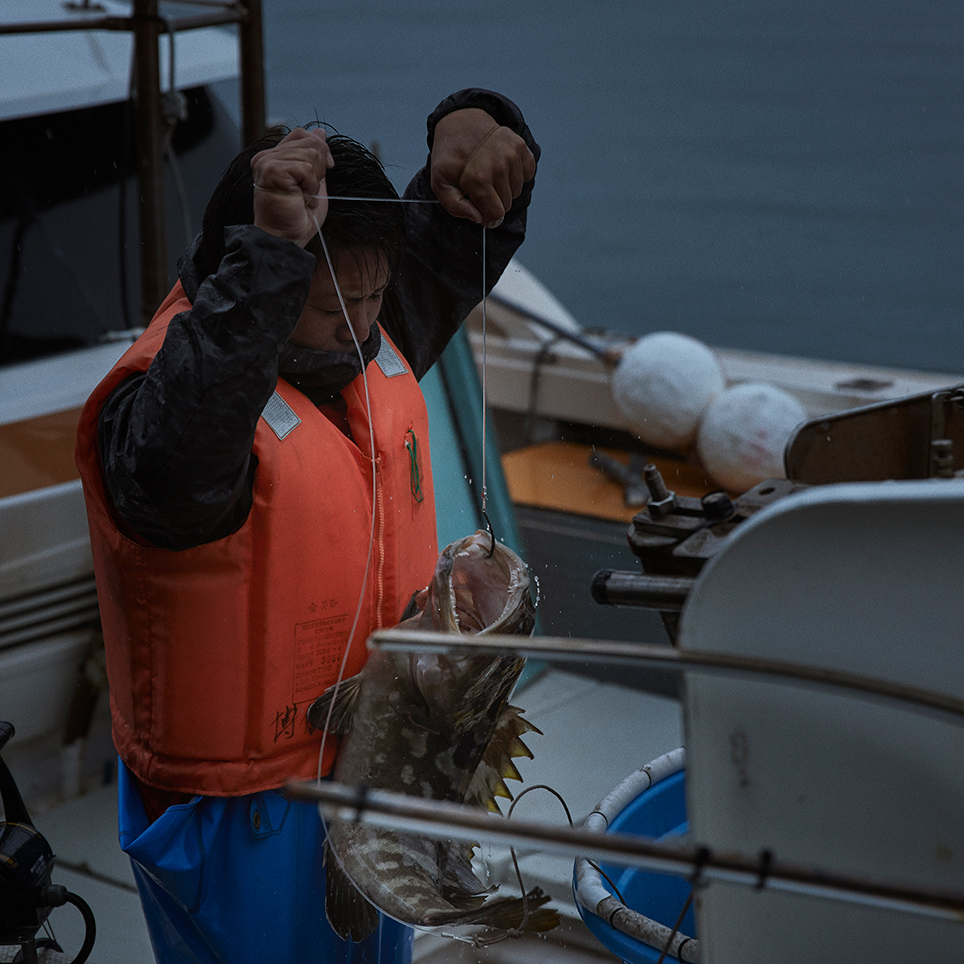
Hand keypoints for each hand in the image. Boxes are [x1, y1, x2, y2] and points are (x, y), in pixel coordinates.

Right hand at [251, 127, 333, 246]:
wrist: (287, 239)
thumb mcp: (314, 182)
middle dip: (320, 168)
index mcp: (276, 157)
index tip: (326, 170)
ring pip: (310, 153)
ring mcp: (267, 162)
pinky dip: (310, 186)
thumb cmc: (297, 218)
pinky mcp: (271, 170)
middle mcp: (268, 156)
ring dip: (314, 180)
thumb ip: (315, 158)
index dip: (320, 148)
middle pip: (310, 141)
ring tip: (302, 197)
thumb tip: (320, 132)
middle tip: (307, 191)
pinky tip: (300, 198)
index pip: (302, 134)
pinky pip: (305, 168)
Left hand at [430, 109, 535, 226]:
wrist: (460, 122)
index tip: (480, 210)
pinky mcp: (521, 147)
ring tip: (489, 172)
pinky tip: (502, 166)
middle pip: (507, 204)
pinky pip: (527, 175)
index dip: (488, 217)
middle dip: (494, 201)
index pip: (496, 214)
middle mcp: (498, 166)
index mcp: (478, 178)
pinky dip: (517, 174)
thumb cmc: (450, 155)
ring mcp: (512, 154)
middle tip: (480, 185)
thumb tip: (479, 218)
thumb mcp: (440, 183)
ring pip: (517, 191)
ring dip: (505, 187)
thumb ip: (455, 207)